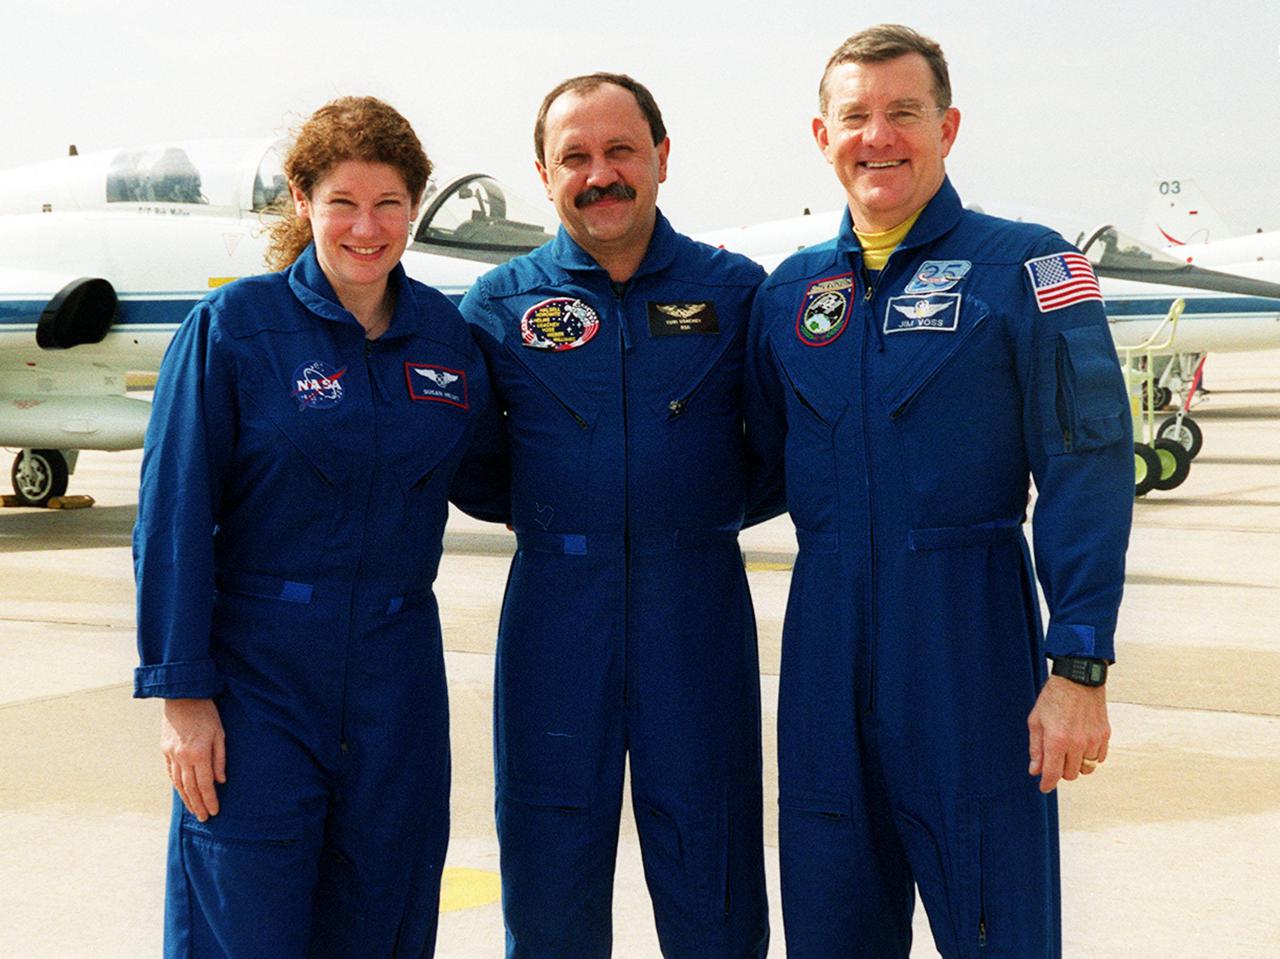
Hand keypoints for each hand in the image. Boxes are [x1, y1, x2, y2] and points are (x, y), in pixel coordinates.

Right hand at [161, 698, 226, 820]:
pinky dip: (176, 784)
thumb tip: (220, 780)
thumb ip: (220, 758)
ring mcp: (171, 754)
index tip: (214, 812)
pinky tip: (181, 792)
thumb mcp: (220, 733)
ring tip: (193, 810)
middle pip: (190, 788)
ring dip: (186, 799)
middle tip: (204, 818)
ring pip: (178, 783)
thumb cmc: (207, 713)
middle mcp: (182, 757)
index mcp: (199, 753)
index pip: (204, 785)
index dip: (209, 800)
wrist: (183, 696)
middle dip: (198, 805)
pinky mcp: (164, 750)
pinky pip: (170, 772)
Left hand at [1027, 676, 1109, 792]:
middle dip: (1060, 771)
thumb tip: (1035, 770)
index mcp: (1057, 740)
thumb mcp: (1036, 721)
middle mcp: (1077, 743)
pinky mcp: (1105, 735)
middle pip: (1070, 774)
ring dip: (1076, 765)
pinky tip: (1082, 747)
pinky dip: (1090, 757)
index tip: (1044, 787)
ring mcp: (1093, 740)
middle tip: (1054, 759)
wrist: (1078, 679)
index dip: (1047, 784)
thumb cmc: (1054, 697)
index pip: (1053, 773)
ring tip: (1068, 751)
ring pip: (1086, 768)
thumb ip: (1036, 748)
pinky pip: (1099, 758)